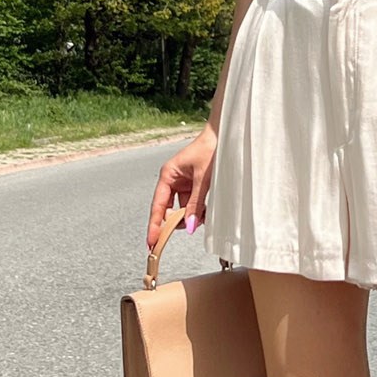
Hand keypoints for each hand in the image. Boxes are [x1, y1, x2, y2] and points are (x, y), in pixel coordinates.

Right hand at [147, 125, 217, 248]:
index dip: (155, 225)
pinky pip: (192, 204)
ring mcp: (184, 183)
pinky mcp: (195, 185)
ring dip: (191, 216)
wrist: (225, 135)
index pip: (158, 206)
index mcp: (168, 175)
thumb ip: (196, 204)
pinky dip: (198, 210)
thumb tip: (190, 226)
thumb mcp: (203, 179)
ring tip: (202, 216)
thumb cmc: (210, 149)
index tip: (152, 242)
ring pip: (183, 209)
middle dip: (178, 221)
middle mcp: (173, 180)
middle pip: (169, 210)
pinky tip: (205, 211)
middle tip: (187, 228)